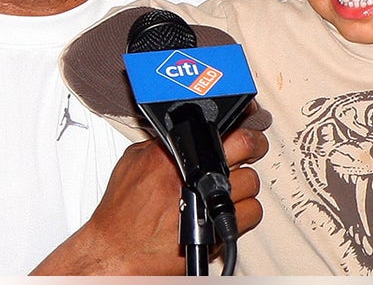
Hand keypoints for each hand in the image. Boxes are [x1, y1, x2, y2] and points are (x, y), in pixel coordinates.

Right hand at [31, 127, 267, 274]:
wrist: (118, 250)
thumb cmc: (121, 213)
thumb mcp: (132, 162)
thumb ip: (160, 145)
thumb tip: (179, 134)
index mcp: (173, 155)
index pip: (221, 127)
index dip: (241, 123)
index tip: (250, 122)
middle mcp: (194, 176)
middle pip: (246, 146)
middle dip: (254, 144)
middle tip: (253, 147)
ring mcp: (209, 203)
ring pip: (252, 182)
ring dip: (244, 184)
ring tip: (230, 188)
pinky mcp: (218, 230)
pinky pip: (251, 213)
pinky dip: (245, 213)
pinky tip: (229, 211)